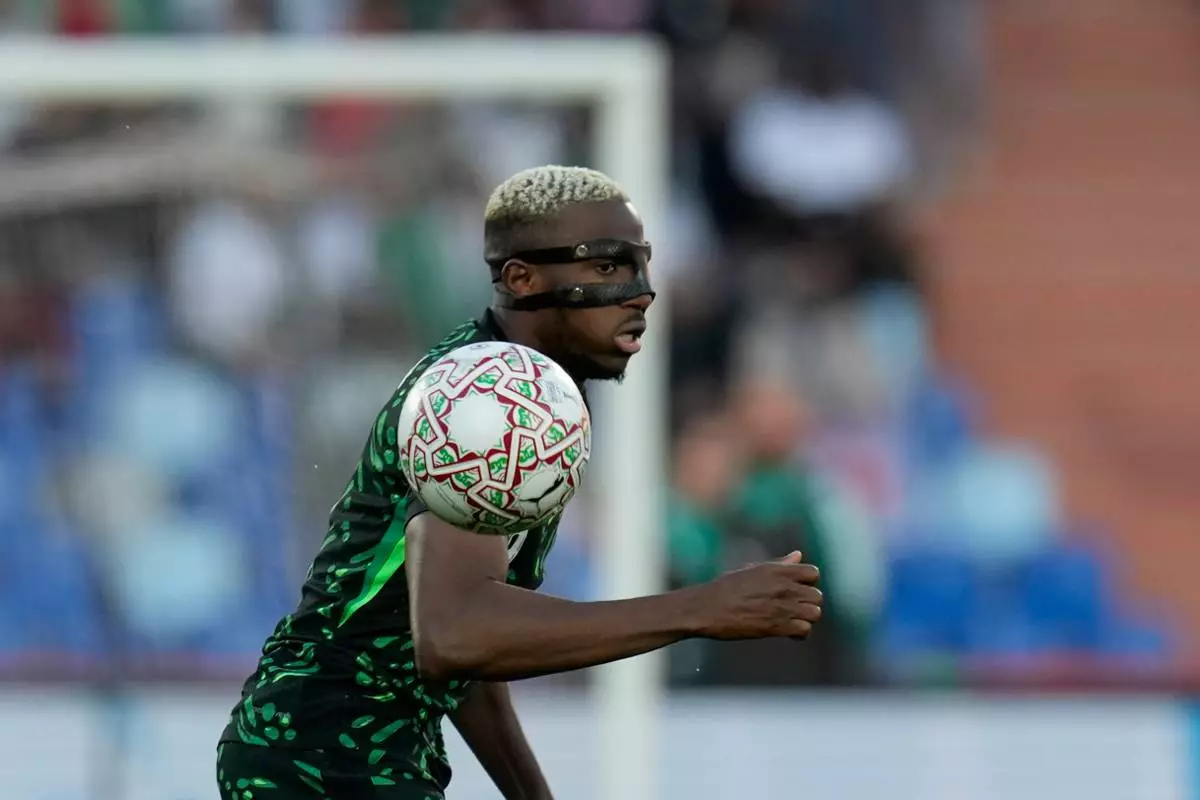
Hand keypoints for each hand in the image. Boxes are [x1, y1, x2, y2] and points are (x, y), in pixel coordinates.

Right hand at [691, 551, 822, 640]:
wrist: (707, 609)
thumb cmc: (725, 588)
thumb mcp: (752, 570)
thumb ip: (779, 565)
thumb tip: (798, 555)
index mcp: (777, 570)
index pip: (812, 573)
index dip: (808, 582)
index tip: (798, 589)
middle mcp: (783, 586)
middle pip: (817, 595)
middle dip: (809, 602)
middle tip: (795, 608)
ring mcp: (782, 607)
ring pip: (815, 613)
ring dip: (806, 618)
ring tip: (793, 621)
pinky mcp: (777, 626)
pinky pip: (804, 630)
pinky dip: (800, 633)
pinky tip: (789, 633)